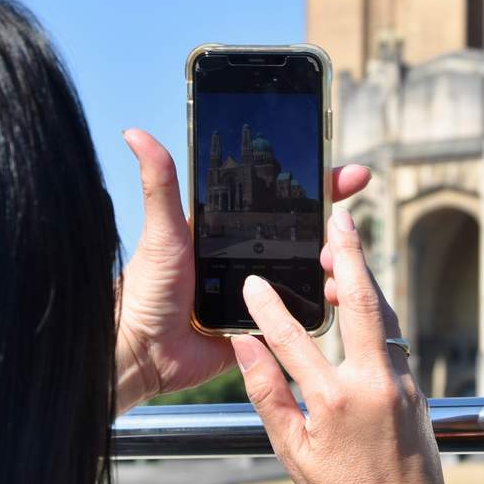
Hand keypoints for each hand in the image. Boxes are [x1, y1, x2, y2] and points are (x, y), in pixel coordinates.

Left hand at [115, 129, 370, 411]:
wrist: (143, 350)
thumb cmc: (148, 288)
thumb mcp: (163, 229)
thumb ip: (160, 183)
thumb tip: (134, 132)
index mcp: (233, 231)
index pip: (284, 201)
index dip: (319, 185)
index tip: (349, 173)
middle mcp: (252, 258)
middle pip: (307, 237)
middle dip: (337, 228)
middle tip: (349, 225)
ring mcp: (262, 293)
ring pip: (311, 276)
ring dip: (334, 267)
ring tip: (338, 262)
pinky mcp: (266, 328)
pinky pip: (301, 318)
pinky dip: (321, 309)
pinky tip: (337, 297)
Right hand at [230, 207, 449, 483]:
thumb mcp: (290, 449)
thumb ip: (266, 392)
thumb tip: (243, 345)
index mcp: (334, 401)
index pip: (292, 338)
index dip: (268, 305)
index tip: (253, 280)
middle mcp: (374, 384)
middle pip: (362, 304)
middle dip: (349, 257)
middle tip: (340, 221)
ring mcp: (402, 384)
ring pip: (387, 315)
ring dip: (367, 279)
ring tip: (346, 249)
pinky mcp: (416, 388)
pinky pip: (396, 337)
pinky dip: (379, 311)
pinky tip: (363, 298)